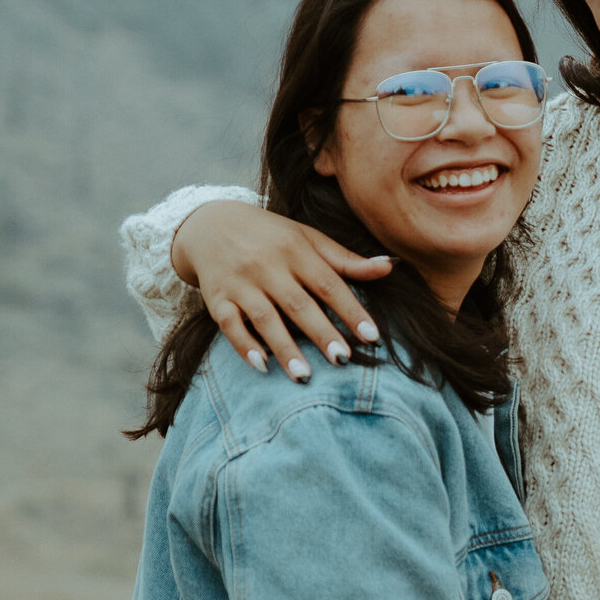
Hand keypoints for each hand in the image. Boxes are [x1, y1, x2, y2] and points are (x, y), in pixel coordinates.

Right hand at [172, 200, 392, 378]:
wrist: (211, 224)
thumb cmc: (270, 236)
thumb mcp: (307, 238)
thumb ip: (345, 260)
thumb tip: (389, 268)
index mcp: (295, 249)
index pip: (329, 283)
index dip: (351, 310)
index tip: (371, 336)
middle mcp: (267, 265)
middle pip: (298, 303)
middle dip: (321, 332)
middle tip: (343, 360)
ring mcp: (240, 283)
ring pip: (264, 318)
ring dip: (284, 348)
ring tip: (305, 375)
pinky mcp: (217, 298)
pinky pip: (229, 325)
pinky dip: (244, 345)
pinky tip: (262, 365)